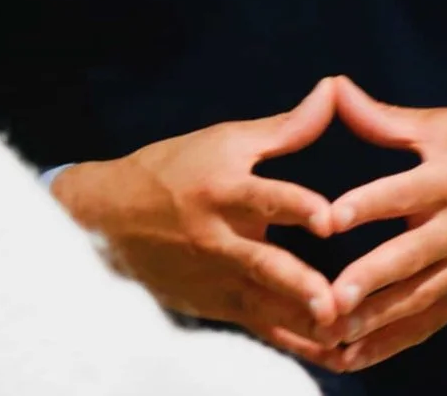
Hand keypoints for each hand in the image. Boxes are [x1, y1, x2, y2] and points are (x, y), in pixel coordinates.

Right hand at [51, 78, 343, 361]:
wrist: (105, 222)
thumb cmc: (173, 170)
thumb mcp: (224, 141)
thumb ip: (286, 127)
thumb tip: (334, 90)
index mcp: (222, 190)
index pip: (264, 197)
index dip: (296, 206)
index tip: (327, 218)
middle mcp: (218, 239)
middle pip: (263, 264)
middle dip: (298, 284)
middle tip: (332, 303)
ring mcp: (217, 279)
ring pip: (265, 306)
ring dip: (303, 323)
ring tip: (341, 338)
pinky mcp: (218, 307)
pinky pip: (261, 330)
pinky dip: (295, 344)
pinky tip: (333, 356)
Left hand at [323, 77, 446, 371]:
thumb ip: (386, 119)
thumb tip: (334, 87)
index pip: (404, 193)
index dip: (368, 204)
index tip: (331, 218)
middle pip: (409, 256)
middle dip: (370, 279)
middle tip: (332, 299)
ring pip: (416, 299)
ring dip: (374, 320)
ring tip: (333, 336)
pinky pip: (428, 323)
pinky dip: (392, 343)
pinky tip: (354, 359)